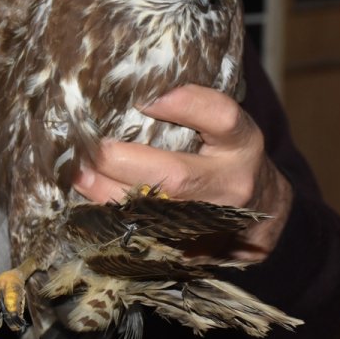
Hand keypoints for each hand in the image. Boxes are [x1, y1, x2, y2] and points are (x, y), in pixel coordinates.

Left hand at [73, 84, 292, 260]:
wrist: (261, 213)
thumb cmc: (228, 155)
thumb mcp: (224, 125)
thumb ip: (191, 108)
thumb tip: (128, 88)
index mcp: (242, 143)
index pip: (221, 117)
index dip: (186, 105)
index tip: (145, 96)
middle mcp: (231, 184)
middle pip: (176, 177)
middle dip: (123, 162)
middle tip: (89, 147)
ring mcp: (213, 223)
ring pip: (154, 213)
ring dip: (107, 192)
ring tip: (78, 173)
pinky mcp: (193, 250)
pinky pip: (145, 234)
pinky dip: (112, 216)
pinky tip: (90, 199)